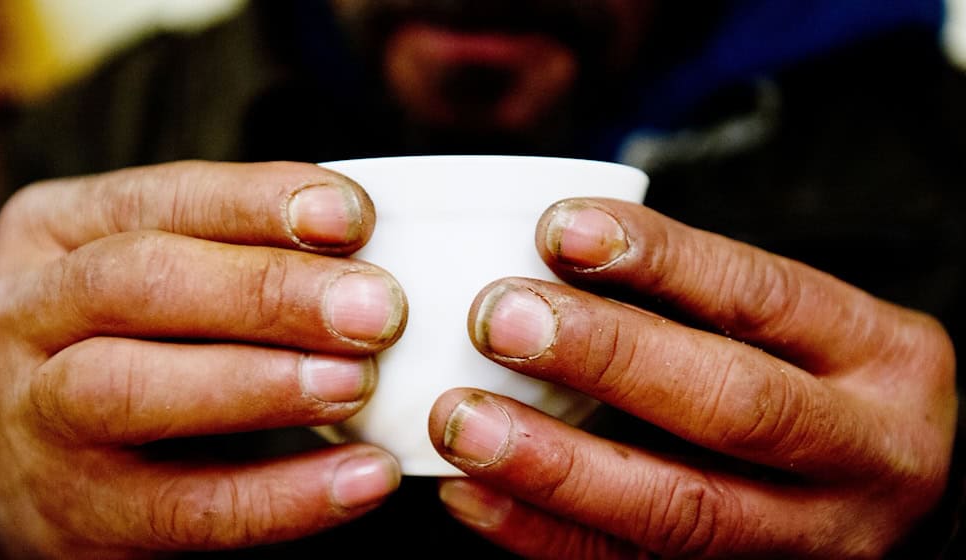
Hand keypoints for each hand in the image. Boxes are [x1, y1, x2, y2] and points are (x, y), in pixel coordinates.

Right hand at [0, 161, 406, 556]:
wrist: (53, 466)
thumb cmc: (143, 339)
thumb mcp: (168, 271)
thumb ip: (246, 252)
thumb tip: (375, 254)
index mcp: (56, 230)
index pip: (162, 198)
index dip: (258, 203)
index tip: (353, 216)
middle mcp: (28, 313)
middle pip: (139, 282)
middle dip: (269, 292)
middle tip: (377, 310)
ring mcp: (39, 418)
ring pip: (137, 391)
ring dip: (264, 385)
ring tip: (358, 383)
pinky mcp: (81, 512)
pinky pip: (187, 508)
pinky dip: (286, 496)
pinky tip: (364, 477)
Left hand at [429, 198, 956, 557]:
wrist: (897, 496)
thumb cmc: (822, 383)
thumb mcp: (804, 326)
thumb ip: (703, 296)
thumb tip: (549, 250)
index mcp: (879, 354)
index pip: (761, 294)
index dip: (658, 258)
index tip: (555, 228)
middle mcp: (862, 451)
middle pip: (729, 404)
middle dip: (605, 357)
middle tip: (498, 319)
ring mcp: (809, 538)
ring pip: (679, 508)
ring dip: (556, 465)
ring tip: (463, 421)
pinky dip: (543, 535)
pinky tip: (472, 496)